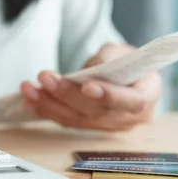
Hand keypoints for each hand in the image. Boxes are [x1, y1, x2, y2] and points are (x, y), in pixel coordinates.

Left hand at [20, 44, 161, 131]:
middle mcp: (129, 118)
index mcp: (147, 96)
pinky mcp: (89, 127)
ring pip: (77, 119)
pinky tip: (31, 98)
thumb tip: (87, 70)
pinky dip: (47, 109)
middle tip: (46, 78)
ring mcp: (108, 126)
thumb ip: (108, 59)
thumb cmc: (127, 62)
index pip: (131, 101)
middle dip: (67, 95)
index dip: (110, 95)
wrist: (125, 75)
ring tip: (30, 87)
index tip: (88, 87)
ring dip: (50, 103)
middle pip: (96, 111)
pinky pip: (67, 121)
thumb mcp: (122, 52)